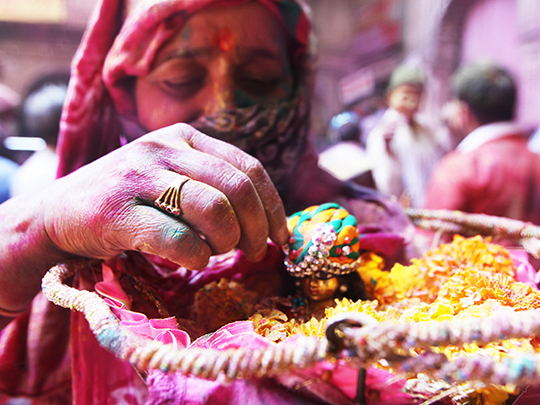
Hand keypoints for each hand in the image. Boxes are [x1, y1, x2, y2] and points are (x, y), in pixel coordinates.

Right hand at [42, 123, 288, 268]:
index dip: (273, 206)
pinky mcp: (118, 211)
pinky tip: (193, 260)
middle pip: (237, 188)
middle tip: (255, 252)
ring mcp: (138, 176)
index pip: (248, 167)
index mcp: (185, 136)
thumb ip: (214, 187)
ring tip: (218, 252)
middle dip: (257, 228)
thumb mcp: (173, 179)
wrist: (58, 213)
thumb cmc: (129, 201)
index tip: (281, 236)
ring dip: (227, 242)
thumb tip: (269, 222)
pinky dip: (197, 256)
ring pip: (213, 210)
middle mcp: (163, 147)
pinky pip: (178, 238)